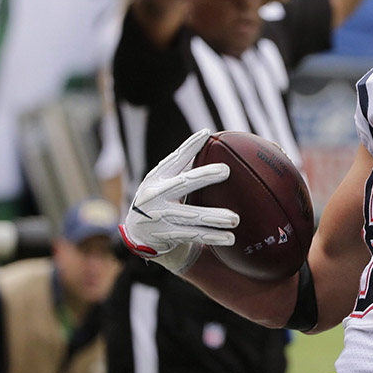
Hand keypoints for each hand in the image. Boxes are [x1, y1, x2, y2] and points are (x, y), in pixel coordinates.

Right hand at [120, 129, 239, 273]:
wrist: (137, 233)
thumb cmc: (157, 199)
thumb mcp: (161, 181)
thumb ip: (180, 166)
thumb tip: (207, 140)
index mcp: (157, 178)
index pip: (174, 158)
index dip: (189, 146)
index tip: (206, 134)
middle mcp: (156, 195)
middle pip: (183, 183)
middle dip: (205, 176)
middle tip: (226, 170)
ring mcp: (160, 216)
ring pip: (192, 215)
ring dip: (215, 217)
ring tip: (235, 218)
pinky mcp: (167, 235)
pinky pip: (194, 235)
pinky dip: (213, 237)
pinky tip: (230, 238)